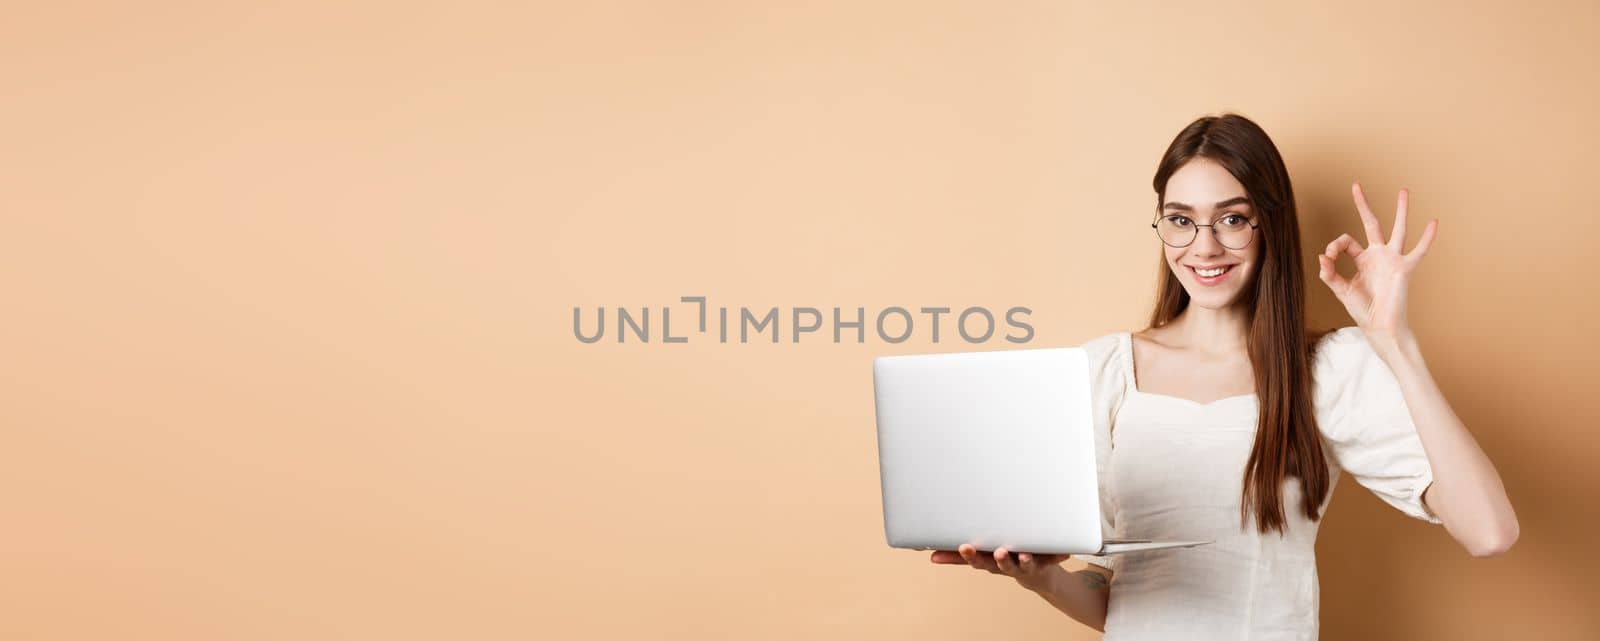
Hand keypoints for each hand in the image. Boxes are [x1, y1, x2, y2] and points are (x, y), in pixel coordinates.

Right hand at [930, 543, 1069, 592]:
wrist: (1041, 575)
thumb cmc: (1007, 557)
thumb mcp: (984, 555)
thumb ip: (960, 556)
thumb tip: (931, 555)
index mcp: (990, 561)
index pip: (975, 560)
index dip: (968, 555)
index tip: (962, 547)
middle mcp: (1006, 565)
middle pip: (996, 564)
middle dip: (992, 558)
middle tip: (987, 551)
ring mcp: (1025, 565)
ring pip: (1021, 564)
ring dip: (1020, 560)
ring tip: (1019, 554)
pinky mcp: (1045, 563)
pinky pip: (1051, 559)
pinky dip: (1056, 556)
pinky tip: (1061, 553)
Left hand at [1317, 182, 1438, 339]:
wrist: (1380, 326)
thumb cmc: (1362, 309)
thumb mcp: (1341, 289)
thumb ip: (1329, 273)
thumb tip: (1321, 257)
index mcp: (1362, 260)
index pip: (1346, 241)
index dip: (1334, 246)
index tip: (1328, 258)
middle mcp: (1378, 255)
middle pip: (1371, 223)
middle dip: (1363, 205)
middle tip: (1356, 185)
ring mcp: (1392, 259)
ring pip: (1397, 229)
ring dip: (1400, 210)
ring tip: (1404, 191)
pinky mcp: (1404, 268)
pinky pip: (1419, 251)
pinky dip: (1427, 238)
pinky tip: (1434, 222)